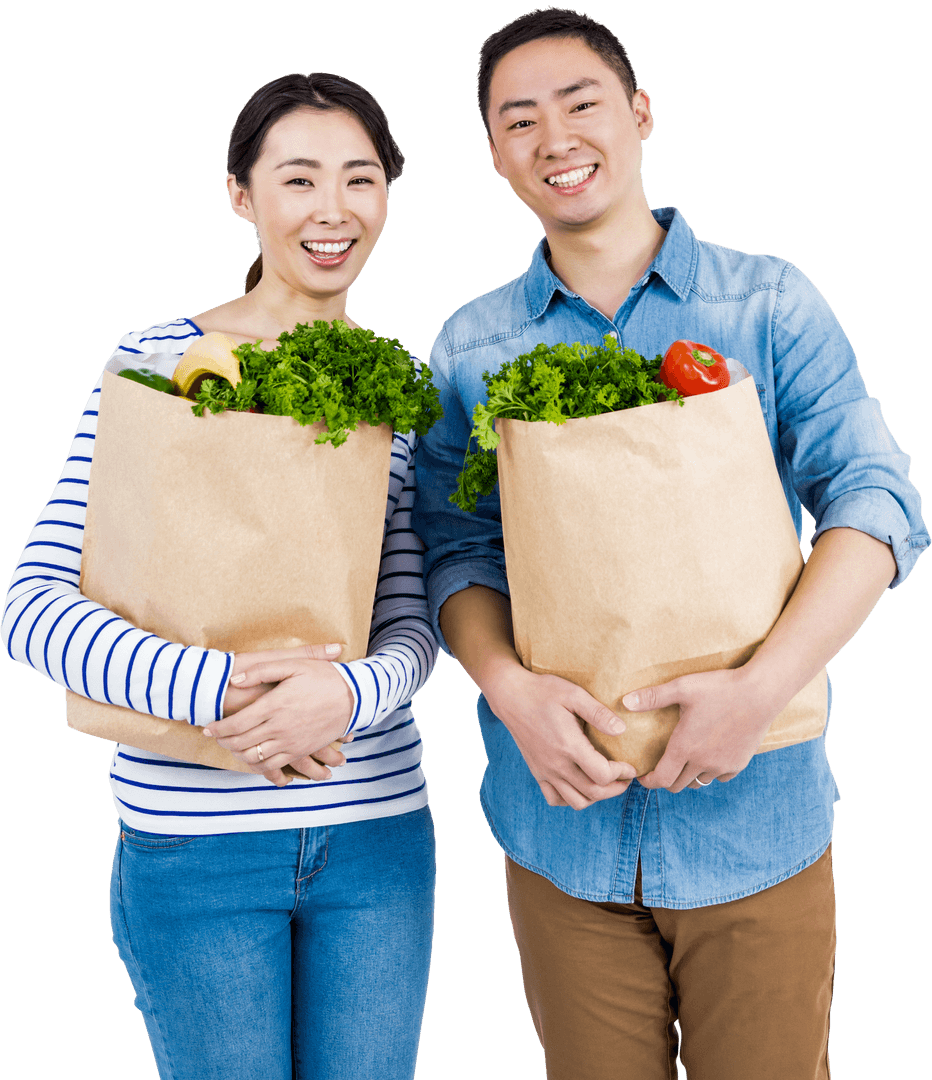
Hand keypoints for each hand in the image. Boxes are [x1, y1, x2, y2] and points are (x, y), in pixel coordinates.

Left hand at [208, 647, 352, 786]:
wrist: (354, 697)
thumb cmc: (324, 677)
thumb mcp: (293, 665)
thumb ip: (262, 670)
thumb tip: (235, 679)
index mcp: (275, 705)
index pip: (236, 724)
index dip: (217, 729)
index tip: (208, 728)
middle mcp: (280, 727)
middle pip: (241, 743)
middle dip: (223, 742)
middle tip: (215, 737)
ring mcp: (291, 742)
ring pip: (255, 757)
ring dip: (238, 754)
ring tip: (232, 746)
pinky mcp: (301, 751)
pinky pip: (274, 766)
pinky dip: (259, 766)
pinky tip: (254, 758)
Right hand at [483, 660, 636, 810]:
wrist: (510, 696)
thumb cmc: (543, 691)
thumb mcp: (573, 694)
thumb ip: (598, 713)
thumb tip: (622, 730)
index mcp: (569, 745)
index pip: (602, 774)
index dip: (622, 773)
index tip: (630, 766)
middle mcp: (556, 764)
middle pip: (593, 793)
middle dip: (615, 789)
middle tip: (626, 779)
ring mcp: (544, 770)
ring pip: (575, 801)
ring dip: (595, 797)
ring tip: (606, 784)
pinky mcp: (536, 771)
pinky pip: (554, 799)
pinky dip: (571, 799)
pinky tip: (580, 786)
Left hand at [628, 667, 777, 792]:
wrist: (760, 693)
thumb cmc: (719, 688)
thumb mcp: (682, 688)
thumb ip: (652, 697)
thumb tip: (625, 702)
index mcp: (684, 748)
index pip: (661, 779)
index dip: (649, 781)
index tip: (643, 776)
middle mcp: (703, 762)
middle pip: (678, 785)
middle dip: (666, 779)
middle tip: (661, 766)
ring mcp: (723, 766)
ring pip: (699, 782)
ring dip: (688, 776)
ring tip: (683, 762)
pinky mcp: (739, 763)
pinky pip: (720, 777)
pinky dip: (711, 772)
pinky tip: (709, 756)